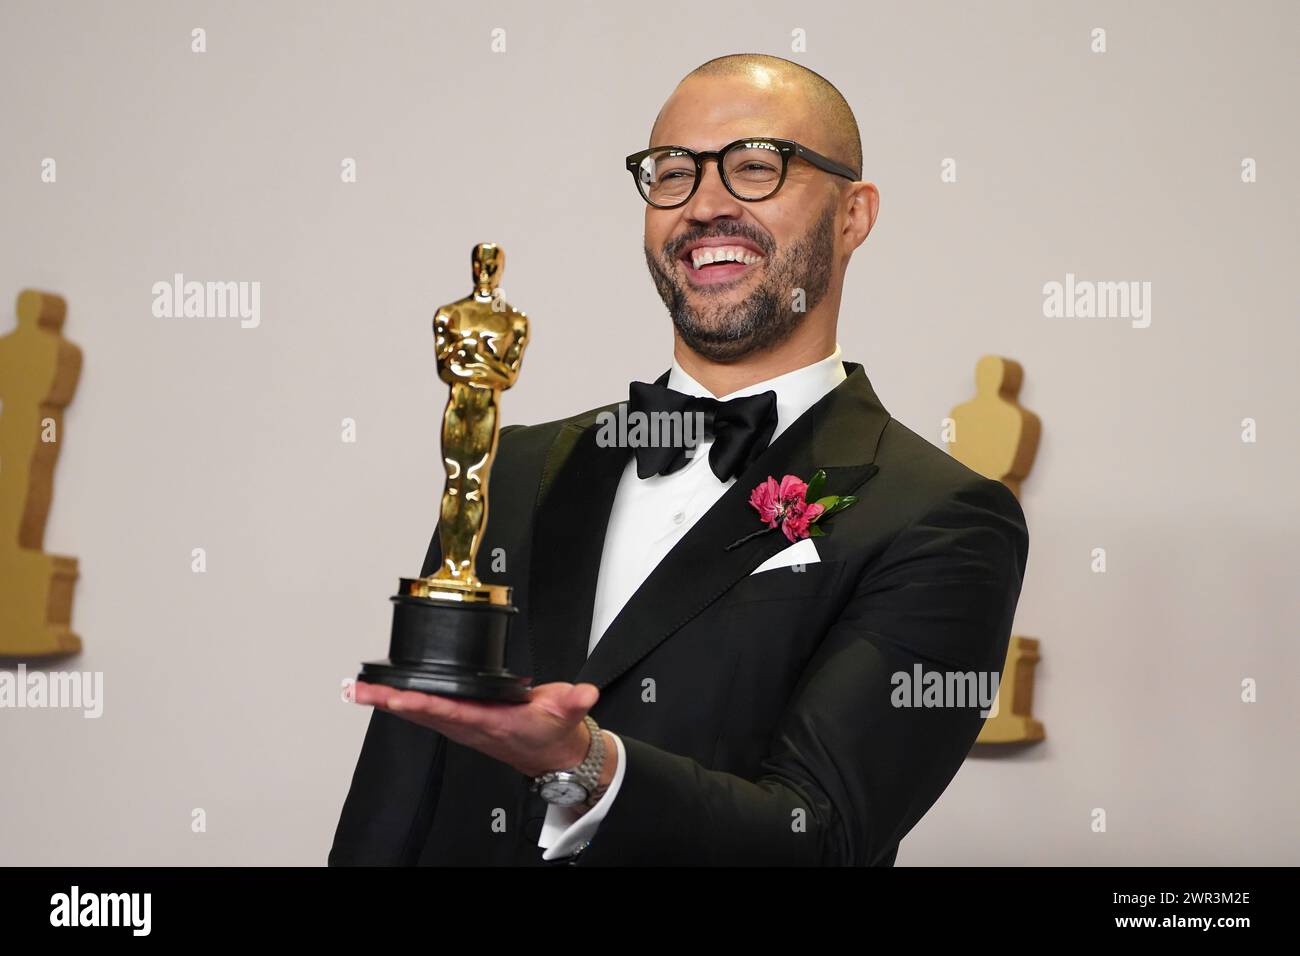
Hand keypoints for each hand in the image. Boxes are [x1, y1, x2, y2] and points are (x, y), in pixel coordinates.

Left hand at [352, 680, 597, 778]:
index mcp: (491, 721)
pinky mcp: (460, 720)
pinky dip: (401, 701)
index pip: (451, 711)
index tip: (398, 696)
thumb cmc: (553, 732)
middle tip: (358, 689)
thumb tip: (584, 694)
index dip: (423, 703)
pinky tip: (383, 694)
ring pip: (417, 713)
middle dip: (389, 701)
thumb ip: (574, 702)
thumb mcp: (567, 713)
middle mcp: (469, 725)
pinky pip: (425, 710)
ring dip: (386, 701)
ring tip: (358, 689)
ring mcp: (461, 724)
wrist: (553, 754)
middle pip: (422, 713)